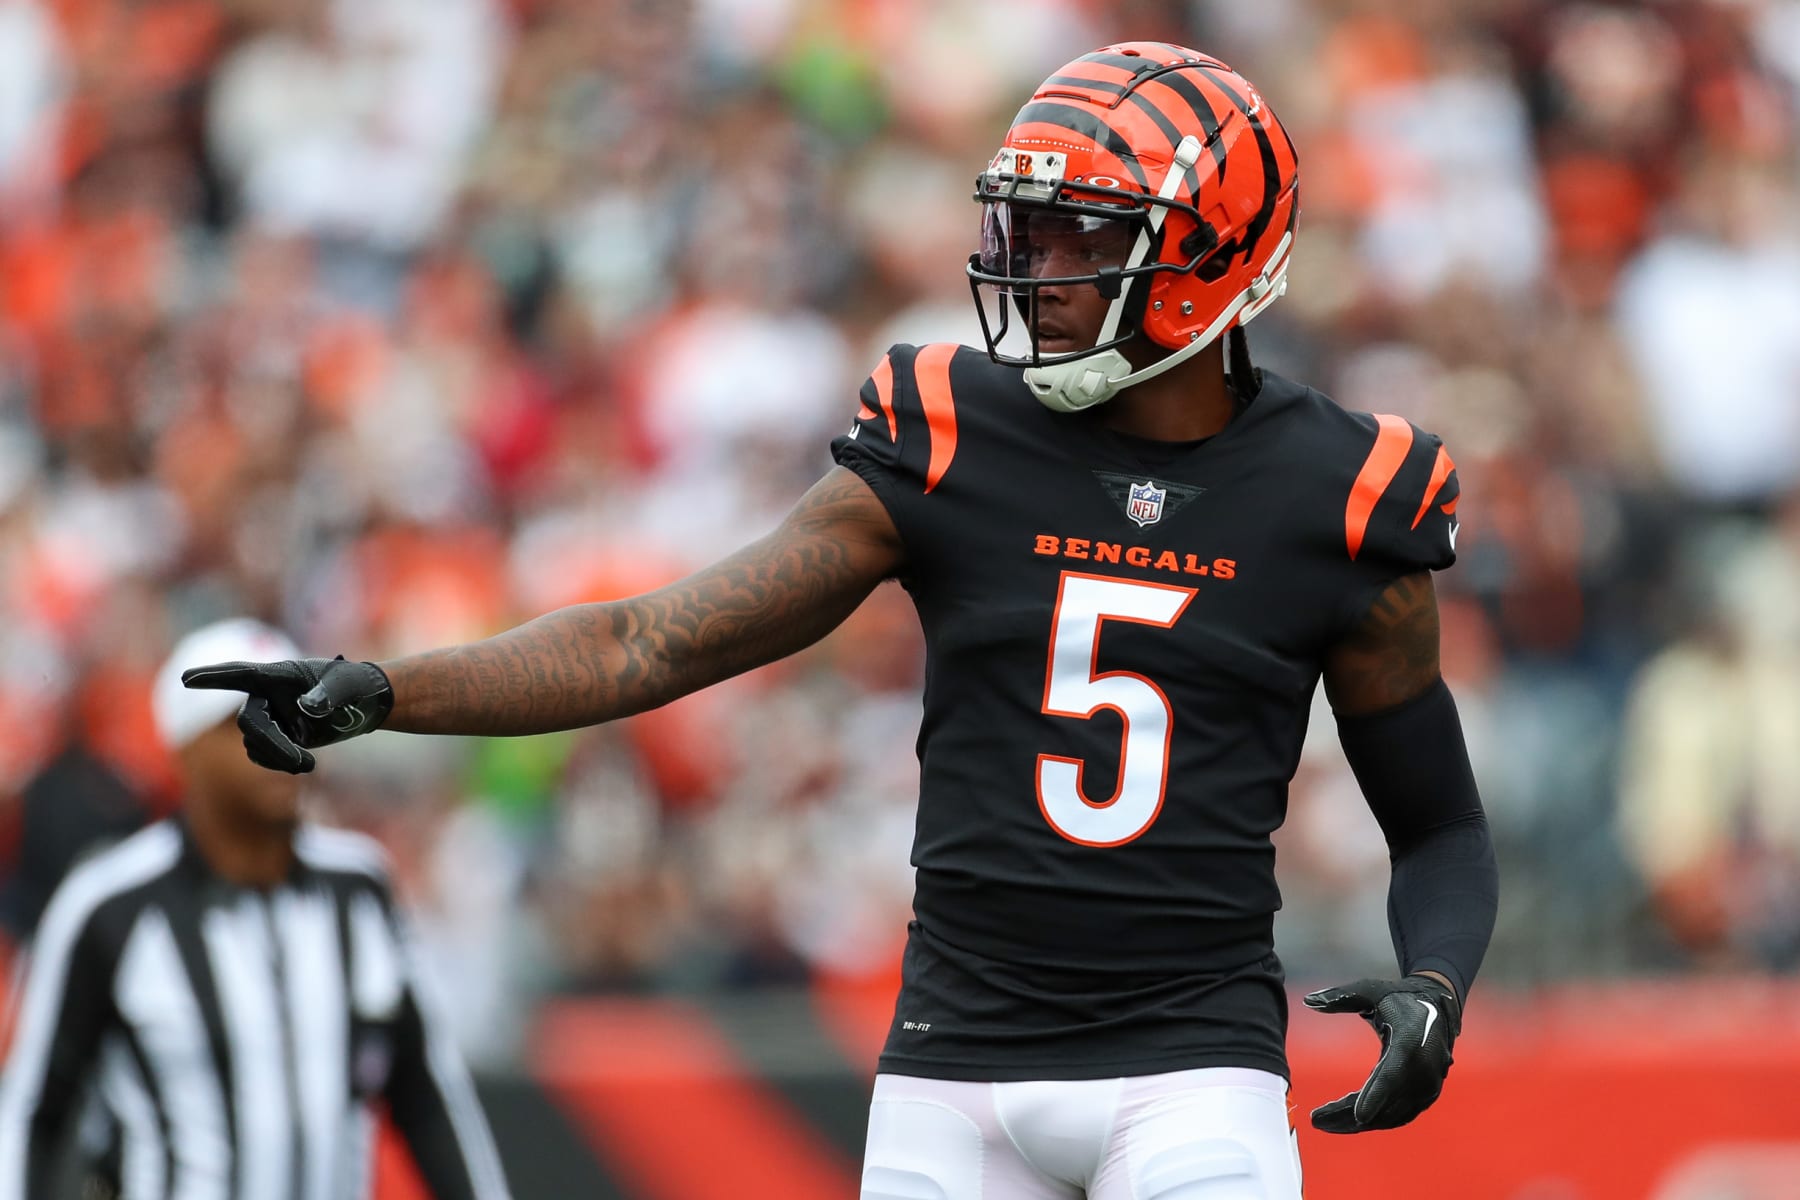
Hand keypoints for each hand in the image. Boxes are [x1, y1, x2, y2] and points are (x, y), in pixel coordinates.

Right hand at [181, 657, 393, 773]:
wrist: (362, 703)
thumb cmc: (354, 685)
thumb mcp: (347, 687)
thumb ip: (327, 695)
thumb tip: (305, 709)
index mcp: (279, 674)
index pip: (240, 673)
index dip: (213, 678)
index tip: (185, 678)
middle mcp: (266, 694)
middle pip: (249, 723)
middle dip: (272, 746)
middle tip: (302, 763)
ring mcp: (269, 716)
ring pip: (254, 744)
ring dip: (279, 758)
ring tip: (309, 764)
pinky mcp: (275, 735)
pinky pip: (262, 755)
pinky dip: (280, 763)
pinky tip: (304, 764)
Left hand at [1303, 975, 1459, 1132]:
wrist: (1436, 1006)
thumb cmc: (1398, 997)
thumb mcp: (1369, 990)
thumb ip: (1340, 997)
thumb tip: (1308, 1000)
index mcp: (1411, 1042)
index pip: (1392, 1075)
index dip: (1376, 1096)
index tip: (1358, 1115)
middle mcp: (1424, 1070)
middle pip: (1387, 1103)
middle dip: (1351, 1116)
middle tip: (1316, 1120)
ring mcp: (1428, 1086)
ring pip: (1392, 1116)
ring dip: (1359, 1124)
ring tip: (1326, 1123)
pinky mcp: (1427, 1096)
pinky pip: (1400, 1116)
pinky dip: (1375, 1121)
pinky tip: (1348, 1122)